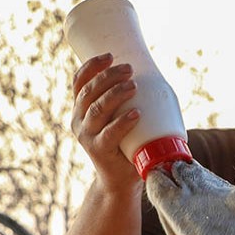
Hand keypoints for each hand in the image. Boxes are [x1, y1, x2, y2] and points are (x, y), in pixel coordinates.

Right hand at [70, 53, 140, 190]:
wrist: (119, 179)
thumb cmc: (125, 143)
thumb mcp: (119, 119)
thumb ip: (127, 101)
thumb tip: (155, 76)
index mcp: (81, 109)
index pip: (80, 82)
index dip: (92, 67)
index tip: (109, 55)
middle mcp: (79, 120)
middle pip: (89, 92)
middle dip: (108, 77)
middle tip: (129, 69)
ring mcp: (87, 136)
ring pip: (97, 109)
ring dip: (115, 94)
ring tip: (133, 86)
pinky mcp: (98, 150)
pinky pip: (109, 134)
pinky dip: (123, 122)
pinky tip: (136, 114)